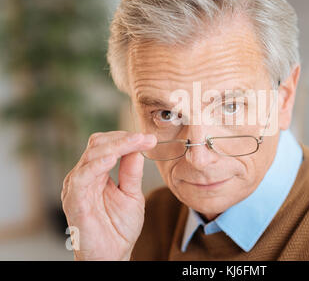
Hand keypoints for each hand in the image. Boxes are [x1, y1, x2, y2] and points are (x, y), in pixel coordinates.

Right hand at [61, 131, 156, 260]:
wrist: (112, 255)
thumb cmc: (119, 228)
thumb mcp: (132, 194)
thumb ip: (132, 172)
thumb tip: (137, 148)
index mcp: (96, 173)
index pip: (106, 145)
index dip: (126, 139)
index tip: (149, 139)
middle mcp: (84, 177)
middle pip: (98, 145)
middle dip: (124, 139)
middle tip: (145, 138)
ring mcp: (77, 187)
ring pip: (91, 156)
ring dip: (116, 146)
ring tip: (135, 142)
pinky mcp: (74, 201)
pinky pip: (82, 177)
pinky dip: (97, 165)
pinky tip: (113, 158)